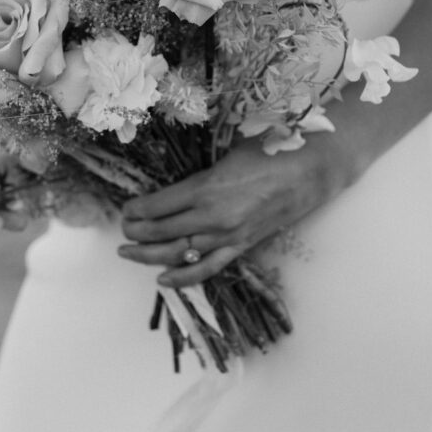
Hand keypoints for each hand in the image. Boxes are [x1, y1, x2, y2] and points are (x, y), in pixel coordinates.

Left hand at [118, 134, 351, 286]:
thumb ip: (198, 170)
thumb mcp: (225, 152)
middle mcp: (212, 217)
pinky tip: (163, 279)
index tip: (125, 209)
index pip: (157, 205)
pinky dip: (183, 277)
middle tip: (122, 230)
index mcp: (205, 187)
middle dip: (136, 232)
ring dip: (149, 255)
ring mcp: (227, 235)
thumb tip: (172, 180)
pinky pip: (207, 268)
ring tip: (128, 254)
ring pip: (178, 253)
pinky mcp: (241, 246)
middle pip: (162, 231)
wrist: (309, 171)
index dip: (136, 210)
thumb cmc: (269, 151)